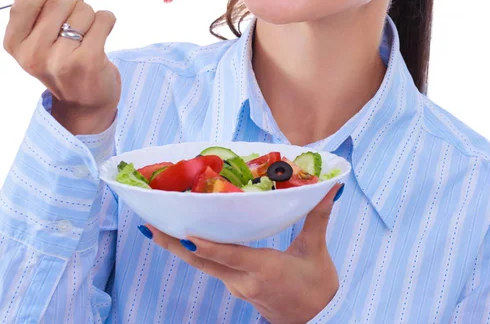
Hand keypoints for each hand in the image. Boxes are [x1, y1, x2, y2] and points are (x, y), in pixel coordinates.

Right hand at [3, 0, 119, 133]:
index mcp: (15, 44)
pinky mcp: (88, 61)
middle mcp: (33, 54)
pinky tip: (102, 35)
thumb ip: (28, 8)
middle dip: (75, 4)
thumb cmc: (62, 63)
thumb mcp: (37, 39)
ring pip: (84, 9)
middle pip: (60, 1)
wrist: (85, 102)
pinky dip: (107, 20)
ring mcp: (60, 59)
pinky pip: (103, 18)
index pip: (28, 0)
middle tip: (77, 24)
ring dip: (91, 16)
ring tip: (87, 35)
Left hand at [145, 183, 343, 323]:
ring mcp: (237, 286)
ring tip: (160, 228)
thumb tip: (330, 186)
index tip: (185, 234)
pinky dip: (197, 252)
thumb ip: (318, 215)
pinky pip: (211, 268)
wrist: (316, 322)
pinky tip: (188, 238)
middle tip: (151, 226)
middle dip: (175, 244)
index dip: (208, 246)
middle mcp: (244, 280)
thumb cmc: (317, 287)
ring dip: (180, 248)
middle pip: (204, 261)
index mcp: (264, 270)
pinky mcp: (236, 286)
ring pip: (204, 266)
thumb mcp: (317, 250)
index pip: (230, 256)